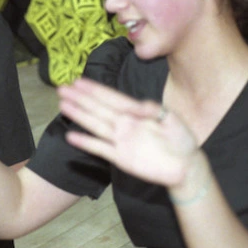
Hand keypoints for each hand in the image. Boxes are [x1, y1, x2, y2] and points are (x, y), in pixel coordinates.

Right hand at [59, 77, 198, 186]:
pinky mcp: (120, 158)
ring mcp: (120, 140)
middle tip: (62, 89)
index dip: (94, 89)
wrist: (186, 167)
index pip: (111, 97)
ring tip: (63, 105)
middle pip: (97, 108)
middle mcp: (124, 123)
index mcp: (135, 112)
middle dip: (80, 98)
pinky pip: (99, 148)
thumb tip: (135, 105)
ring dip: (79, 115)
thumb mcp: (172, 119)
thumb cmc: (182, 139)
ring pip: (95, 125)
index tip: (78, 81)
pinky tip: (71, 136)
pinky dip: (85, 142)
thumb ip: (152, 110)